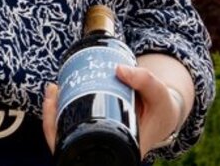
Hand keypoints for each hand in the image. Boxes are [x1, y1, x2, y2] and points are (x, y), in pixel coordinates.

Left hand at [40, 66, 186, 156]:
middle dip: (53, 117)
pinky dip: (63, 112)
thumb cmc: (162, 109)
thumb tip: (118, 69)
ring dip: (54, 113)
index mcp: (118, 149)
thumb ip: (145, 80)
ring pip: (67, 135)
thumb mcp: (159, 94)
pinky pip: (74, 127)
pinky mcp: (97, 131)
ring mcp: (98, 141)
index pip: (78, 149)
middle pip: (67, 142)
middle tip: (55, 89)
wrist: (166, 113)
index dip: (59, 132)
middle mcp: (104, 149)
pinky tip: (59, 94)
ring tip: (54, 88)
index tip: (56, 105)